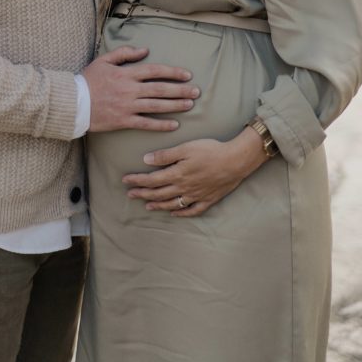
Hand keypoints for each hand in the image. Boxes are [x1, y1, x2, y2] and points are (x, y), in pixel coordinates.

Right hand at [83, 46, 198, 132]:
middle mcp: (130, 89)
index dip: (172, 72)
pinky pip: (146, 123)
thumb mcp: (104, 60)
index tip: (187, 75)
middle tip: (196, 91)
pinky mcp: (123, 121)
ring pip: (156, 106)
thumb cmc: (88, 80)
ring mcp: (127, 106)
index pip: (155, 71)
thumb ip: (125, 53)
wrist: (73, 102)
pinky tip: (174, 124)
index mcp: (126, 74)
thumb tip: (145, 50)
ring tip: (190, 105)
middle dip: (180, 90)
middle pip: (160, 89)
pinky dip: (161, 124)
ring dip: (175, 106)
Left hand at [122, 127, 267, 216]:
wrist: (235, 161)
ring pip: (172, 204)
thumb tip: (146, 160)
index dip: (137, 181)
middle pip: (159, 194)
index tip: (125, 181)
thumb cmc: (210, 150)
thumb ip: (166, 155)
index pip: (152, 180)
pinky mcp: (208, 199)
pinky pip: (192, 210)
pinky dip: (181, 213)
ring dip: (158, 205)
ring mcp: (196, 196)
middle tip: (130, 195)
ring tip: (147, 206)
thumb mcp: (186, 148)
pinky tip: (175, 214)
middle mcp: (184, 188)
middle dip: (143, 194)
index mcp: (177, 174)